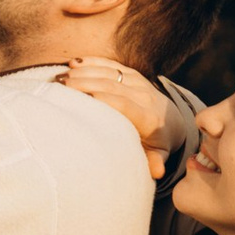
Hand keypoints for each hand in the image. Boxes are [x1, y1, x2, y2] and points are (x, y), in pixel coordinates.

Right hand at [59, 58, 170, 176]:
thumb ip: (155, 161)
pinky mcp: (132, 74)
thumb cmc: (159, 142)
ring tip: (61, 77)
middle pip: (112, 86)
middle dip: (86, 84)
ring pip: (109, 73)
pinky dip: (92, 62)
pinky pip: (111, 64)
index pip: (125, 105)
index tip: (84, 98)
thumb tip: (157, 173)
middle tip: (61, 86)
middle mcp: (144, 96)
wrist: (173, 120)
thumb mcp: (158, 154)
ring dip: (84, 72)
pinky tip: (73, 62)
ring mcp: (138, 82)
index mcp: (148, 117)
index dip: (105, 99)